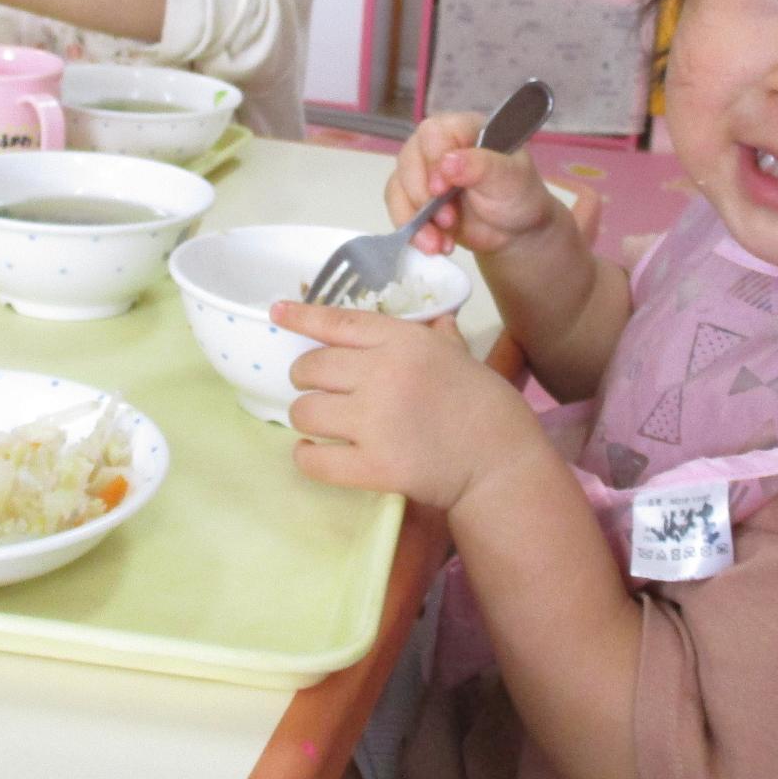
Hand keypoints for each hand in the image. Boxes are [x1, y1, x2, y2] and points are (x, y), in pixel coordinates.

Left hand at [277, 300, 542, 512]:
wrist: (501, 462)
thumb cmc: (486, 405)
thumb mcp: (461, 356)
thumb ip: (437, 337)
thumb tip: (434, 319)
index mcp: (404, 342)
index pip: (338, 323)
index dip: (302, 317)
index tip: (276, 312)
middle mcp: (384, 374)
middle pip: (311, 367)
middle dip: (306, 378)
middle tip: (319, 390)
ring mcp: (376, 421)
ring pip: (305, 411)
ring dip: (306, 417)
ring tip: (320, 424)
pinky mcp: (374, 466)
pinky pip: (315, 460)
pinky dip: (307, 458)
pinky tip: (314, 454)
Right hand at [385, 112, 560, 256]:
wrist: (513, 232)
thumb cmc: (517, 196)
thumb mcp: (510, 179)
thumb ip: (482, 167)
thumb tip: (447, 163)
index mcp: (464, 128)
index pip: (434, 133)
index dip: (433, 160)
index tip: (442, 189)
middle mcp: (437, 145)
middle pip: (409, 159)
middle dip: (423, 196)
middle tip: (448, 220)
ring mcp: (422, 171)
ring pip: (399, 186)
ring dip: (416, 218)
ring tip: (440, 242)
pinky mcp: (413, 198)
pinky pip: (398, 208)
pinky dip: (412, 230)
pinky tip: (434, 245)